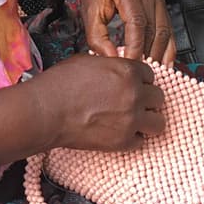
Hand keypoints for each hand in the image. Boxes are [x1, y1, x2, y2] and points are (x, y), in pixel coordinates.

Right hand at [29, 53, 164, 151]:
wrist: (45, 111)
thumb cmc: (59, 84)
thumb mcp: (86, 61)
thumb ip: (109, 65)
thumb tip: (115, 69)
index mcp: (127, 71)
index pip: (150, 75)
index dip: (140, 80)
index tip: (133, 85)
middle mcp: (134, 94)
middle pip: (158, 98)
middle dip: (146, 100)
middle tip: (133, 102)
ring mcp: (131, 120)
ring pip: (158, 123)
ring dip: (147, 121)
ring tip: (133, 121)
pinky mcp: (123, 142)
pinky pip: (140, 142)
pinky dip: (132, 138)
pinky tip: (118, 132)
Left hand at [78, 0, 175, 64]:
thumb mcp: (89, 12)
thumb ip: (97, 37)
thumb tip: (111, 57)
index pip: (137, 22)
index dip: (136, 46)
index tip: (131, 63)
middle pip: (153, 27)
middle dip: (148, 53)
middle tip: (140, 70)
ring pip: (164, 29)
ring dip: (159, 52)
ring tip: (152, 69)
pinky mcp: (160, 0)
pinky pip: (168, 26)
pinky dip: (167, 45)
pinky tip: (164, 60)